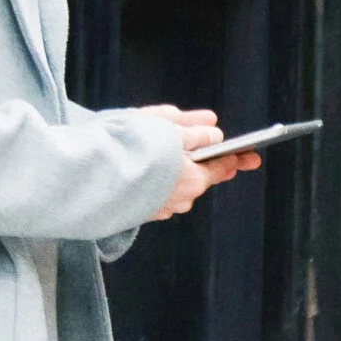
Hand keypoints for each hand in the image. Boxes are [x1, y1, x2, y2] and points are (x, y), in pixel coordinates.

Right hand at [138, 105, 262, 221]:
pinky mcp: (140, 213)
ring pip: (177, 188)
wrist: (89, 175)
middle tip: (225, 158)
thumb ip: (194, 129)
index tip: (252, 156)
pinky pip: (158, 195)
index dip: (236, 157)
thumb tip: (214, 130)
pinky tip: (147, 170)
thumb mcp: (167, 128)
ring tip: (167, 156)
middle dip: (208, 166)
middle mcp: (180, 199)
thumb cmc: (128, 147)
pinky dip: (158, 183)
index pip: (221, 167)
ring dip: (177, 173)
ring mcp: (160, 209)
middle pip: (199, 179)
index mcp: (193, 179)